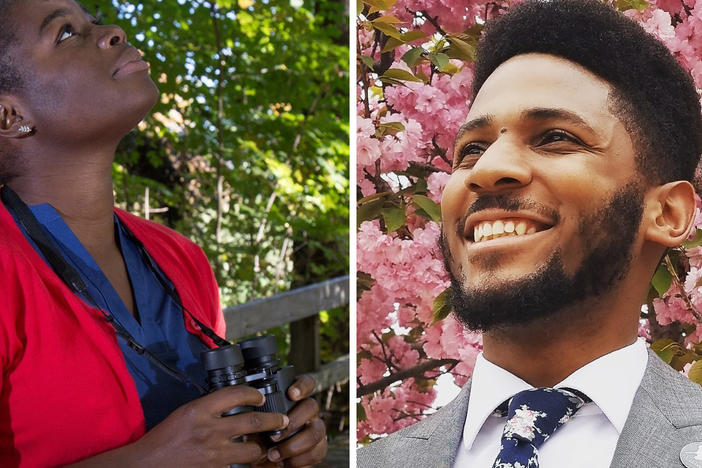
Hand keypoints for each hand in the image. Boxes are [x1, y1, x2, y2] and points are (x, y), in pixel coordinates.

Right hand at [131, 385, 289, 466]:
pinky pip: (238, 467)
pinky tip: (248, 461)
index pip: (236, 394)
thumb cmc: (162, 439)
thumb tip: (233, 403)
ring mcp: (213, 454)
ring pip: (251, 449)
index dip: (254, 393)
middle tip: (283, 420)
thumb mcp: (185, 413)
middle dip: (274, 420)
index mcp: (200, 410)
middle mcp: (209, 430)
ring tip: (266, 445)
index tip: (261, 396)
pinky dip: (245, 464)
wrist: (145, 466)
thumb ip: (209, 408)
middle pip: (254, 422)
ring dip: (261, 447)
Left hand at [258, 374, 327, 466]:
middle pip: (312, 406)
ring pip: (317, 430)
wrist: (266, 460)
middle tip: (273, 436)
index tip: (291, 394)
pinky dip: (299, 459)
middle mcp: (307, 411)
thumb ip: (258, 420)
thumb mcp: (255, 426)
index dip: (302, 386)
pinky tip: (284, 463)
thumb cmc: (260, 438)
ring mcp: (315, 428)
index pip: (307, 383)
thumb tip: (256, 421)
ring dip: (294, 445)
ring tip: (273, 454)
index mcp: (294, 400)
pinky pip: (318, 451)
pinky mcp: (319, 448)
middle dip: (294, 421)